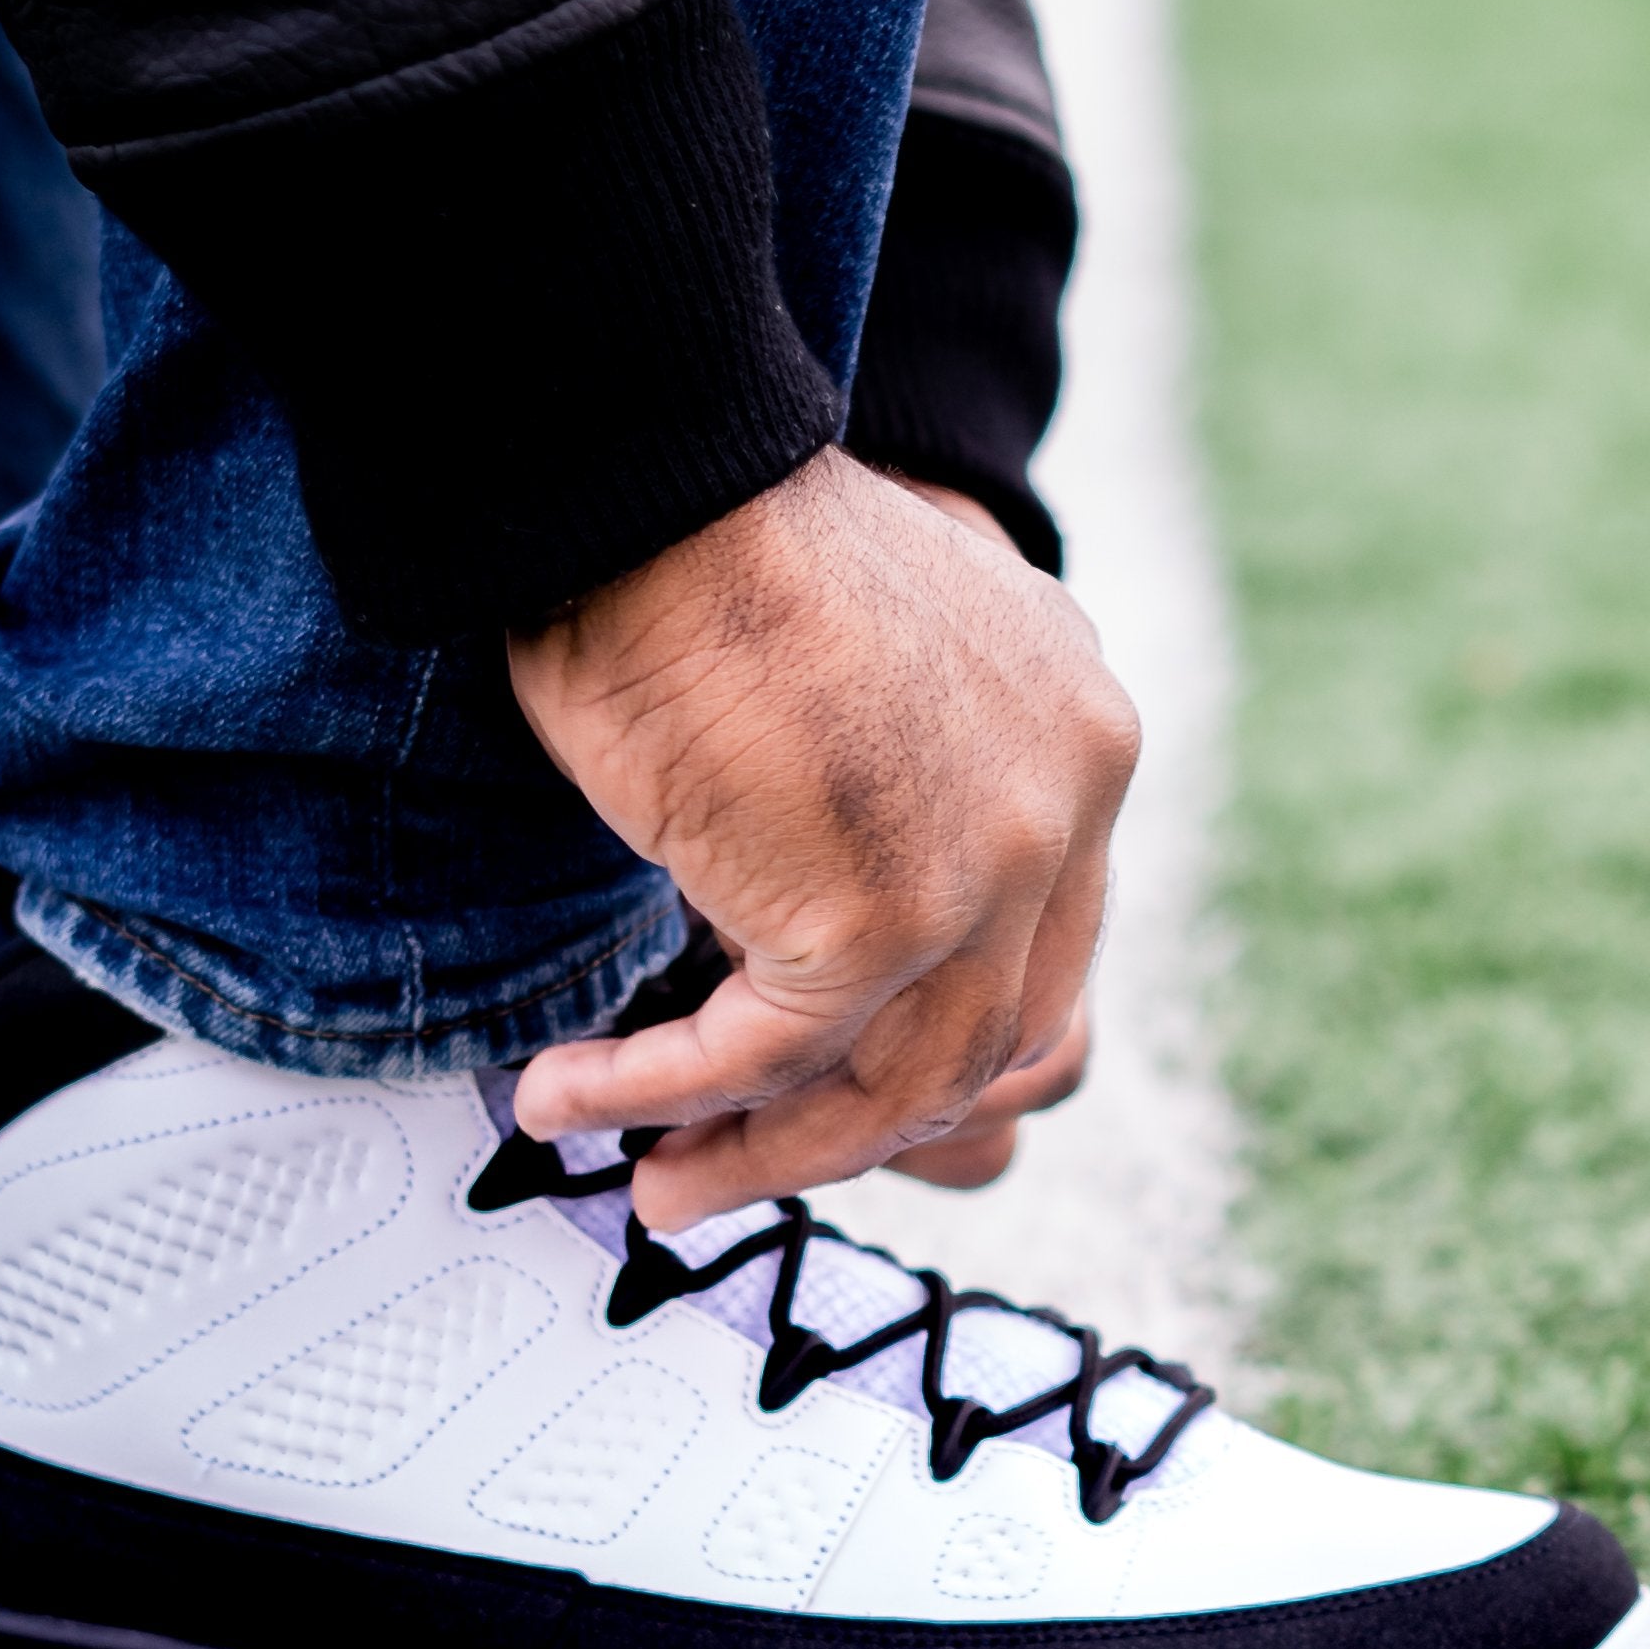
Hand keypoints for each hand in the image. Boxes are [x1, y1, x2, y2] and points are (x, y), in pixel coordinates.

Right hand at [505, 449, 1137, 1229]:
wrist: (648, 471)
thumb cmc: (707, 541)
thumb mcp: (861, 675)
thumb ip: (893, 791)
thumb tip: (816, 940)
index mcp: (1080, 737)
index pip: (1045, 958)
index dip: (932, 1052)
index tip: (824, 1092)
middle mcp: (1068, 804)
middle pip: (989, 1045)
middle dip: (854, 1128)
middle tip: (728, 1162)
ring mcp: (989, 867)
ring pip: (895, 1082)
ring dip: (763, 1151)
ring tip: (655, 1178)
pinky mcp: (881, 917)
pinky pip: (766, 1058)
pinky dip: (661, 1095)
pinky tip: (568, 1101)